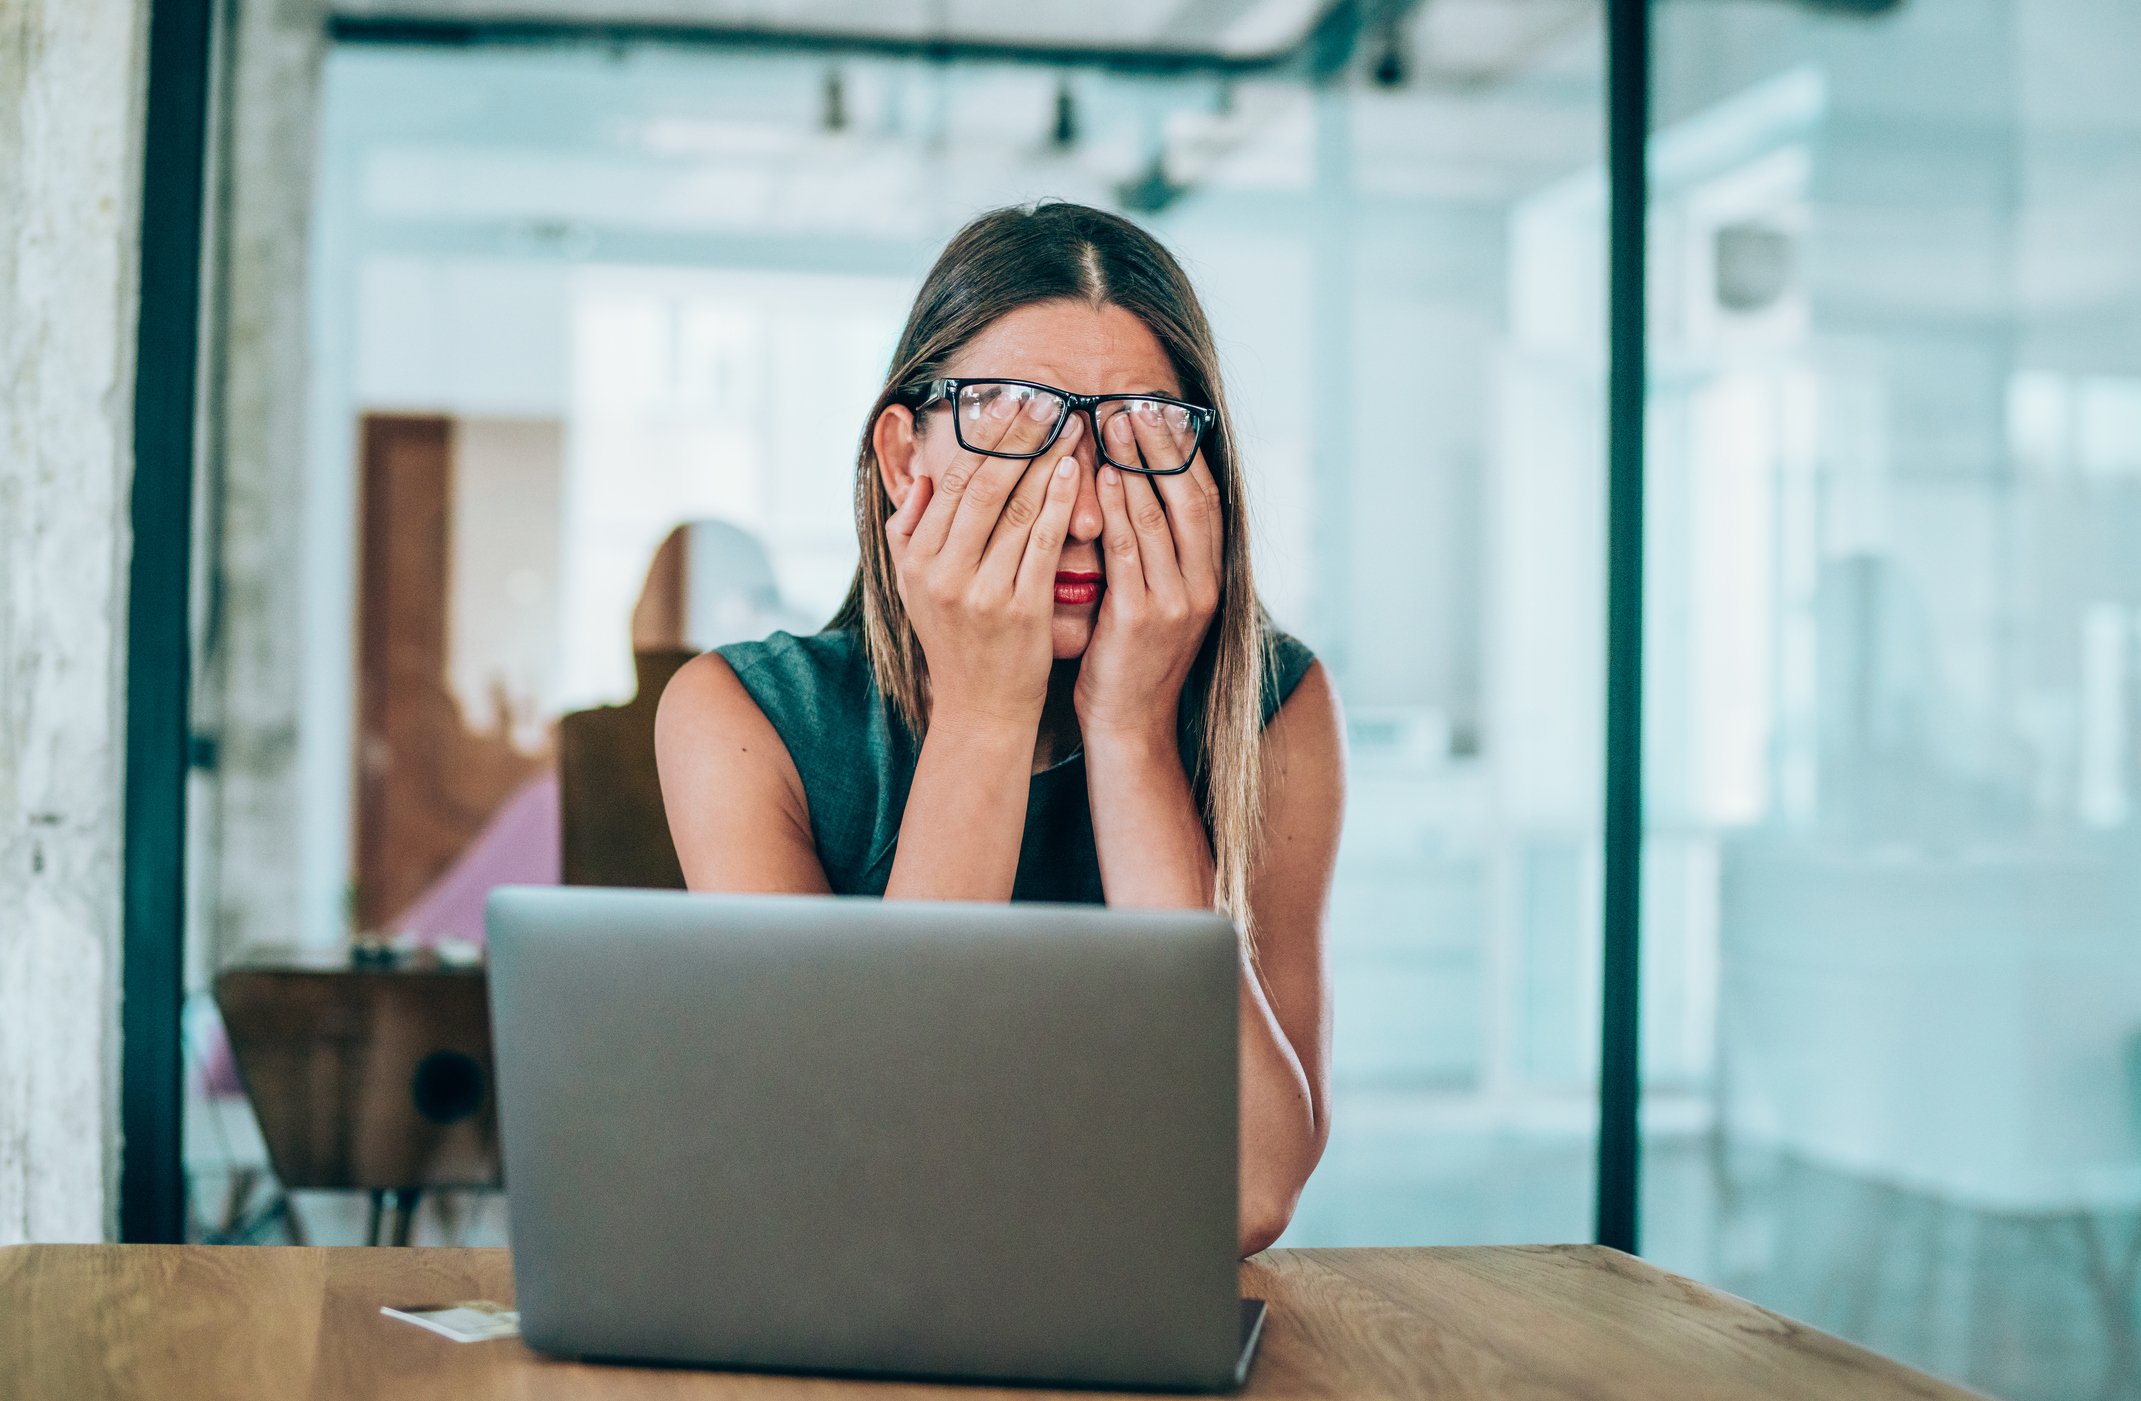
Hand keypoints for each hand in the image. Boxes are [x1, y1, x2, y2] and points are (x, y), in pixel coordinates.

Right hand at [886, 398, 1083, 733]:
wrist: (981, 709)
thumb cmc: (955, 641)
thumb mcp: (914, 588)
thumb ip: (908, 531)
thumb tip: (918, 475)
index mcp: (916, 561)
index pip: (949, 483)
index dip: (980, 439)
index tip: (1007, 403)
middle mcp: (942, 573)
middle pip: (982, 488)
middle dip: (1015, 438)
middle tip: (1045, 398)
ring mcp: (982, 593)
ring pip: (1015, 510)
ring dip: (1045, 460)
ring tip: (1068, 423)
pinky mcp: (1021, 611)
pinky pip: (1042, 543)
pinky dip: (1059, 503)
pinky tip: (1075, 472)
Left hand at [1074, 405, 1223, 743]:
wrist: (1129, 728)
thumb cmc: (1129, 662)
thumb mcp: (1153, 602)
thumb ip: (1151, 554)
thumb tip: (1131, 496)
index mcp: (1211, 578)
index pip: (1205, 499)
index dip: (1183, 453)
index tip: (1159, 412)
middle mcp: (1203, 586)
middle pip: (1189, 498)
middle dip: (1162, 448)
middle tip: (1134, 404)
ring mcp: (1177, 603)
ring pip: (1159, 518)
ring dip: (1134, 466)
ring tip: (1112, 423)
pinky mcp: (1142, 619)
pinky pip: (1128, 551)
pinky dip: (1115, 509)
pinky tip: (1098, 476)